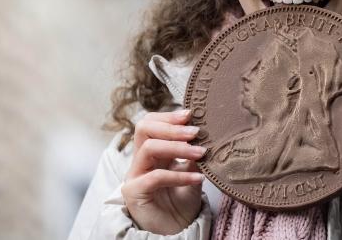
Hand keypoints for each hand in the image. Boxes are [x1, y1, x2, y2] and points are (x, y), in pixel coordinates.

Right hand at [121, 109, 206, 234]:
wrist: (176, 232)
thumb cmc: (182, 203)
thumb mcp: (193, 174)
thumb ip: (194, 157)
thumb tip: (207, 135)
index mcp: (153, 152)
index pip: (151, 123)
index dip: (168, 116)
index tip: (190, 114)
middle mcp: (141, 160)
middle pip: (144, 128)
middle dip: (171, 127)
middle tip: (196, 132)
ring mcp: (134, 175)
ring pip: (149, 148)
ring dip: (177, 147)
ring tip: (201, 153)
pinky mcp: (134, 192)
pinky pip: (155, 176)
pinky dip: (179, 175)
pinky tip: (198, 178)